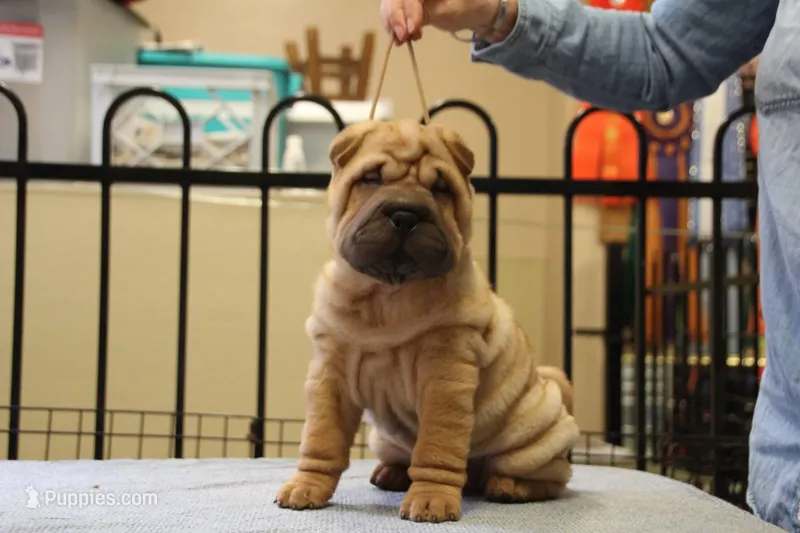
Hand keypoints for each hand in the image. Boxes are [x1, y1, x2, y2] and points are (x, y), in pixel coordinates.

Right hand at [379, 0, 507, 43]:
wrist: (474, 10)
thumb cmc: (466, 7)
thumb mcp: (447, 12)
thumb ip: (425, 15)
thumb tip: (405, 25)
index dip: (407, 10)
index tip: (412, 30)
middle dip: (395, 17)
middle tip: (402, 38)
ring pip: (391, 4)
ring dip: (392, 23)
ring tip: (403, 40)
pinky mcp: (408, 3)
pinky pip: (394, 11)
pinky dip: (395, 25)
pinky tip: (403, 37)